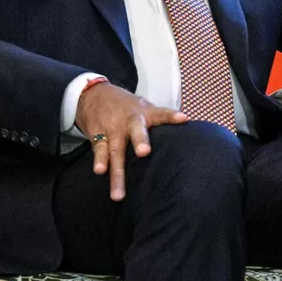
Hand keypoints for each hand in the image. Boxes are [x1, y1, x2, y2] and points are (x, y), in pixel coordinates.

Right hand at [75, 82, 186, 200]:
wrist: (94, 94)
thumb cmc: (127, 106)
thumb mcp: (145, 107)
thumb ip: (162, 119)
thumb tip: (187, 128)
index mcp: (145, 114)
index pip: (161, 114)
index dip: (172, 116)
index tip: (183, 118)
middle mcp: (129, 122)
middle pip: (136, 131)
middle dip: (140, 141)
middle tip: (145, 152)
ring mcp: (113, 130)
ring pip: (116, 150)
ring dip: (118, 170)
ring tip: (121, 187)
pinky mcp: (98, 136)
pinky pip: (100, 150)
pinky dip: (99, 160)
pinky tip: (100, 171)